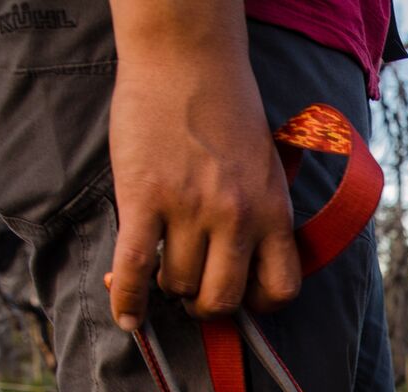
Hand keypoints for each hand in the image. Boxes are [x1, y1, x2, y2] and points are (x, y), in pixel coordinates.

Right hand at [106, 45, 299, 329]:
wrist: (186, 60)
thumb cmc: (227, 111)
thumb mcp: (266, 169)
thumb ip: (259, 215)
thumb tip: (238, 263)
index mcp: (274, 211)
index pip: (281, 288)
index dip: (258, 304)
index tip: (241, 298)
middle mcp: (238, 217)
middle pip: (223, 298)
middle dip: (205, 305)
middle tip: (191, 291)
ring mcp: (191, 208)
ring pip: (178, 283)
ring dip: (166, 286)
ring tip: (161, 268)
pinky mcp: (145, 197)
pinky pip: (135, 267)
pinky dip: (127, 299)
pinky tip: (126, 316)